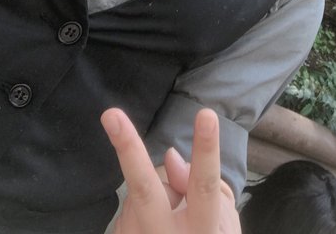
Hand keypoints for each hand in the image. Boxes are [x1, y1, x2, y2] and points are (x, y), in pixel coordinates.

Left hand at [101, 107, 240, 233]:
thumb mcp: (225, 224)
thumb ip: (206, 187)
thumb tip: (172, 157)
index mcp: (202, 233)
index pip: (204, 186)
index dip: (205, 150)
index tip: (206, 114)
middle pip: (145, 188)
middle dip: (127, 148)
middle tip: (110, 114)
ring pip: (143, 192)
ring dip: (159, 193)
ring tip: (175, 221)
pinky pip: (132, 208)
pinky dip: (145, 209)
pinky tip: (157, 229)